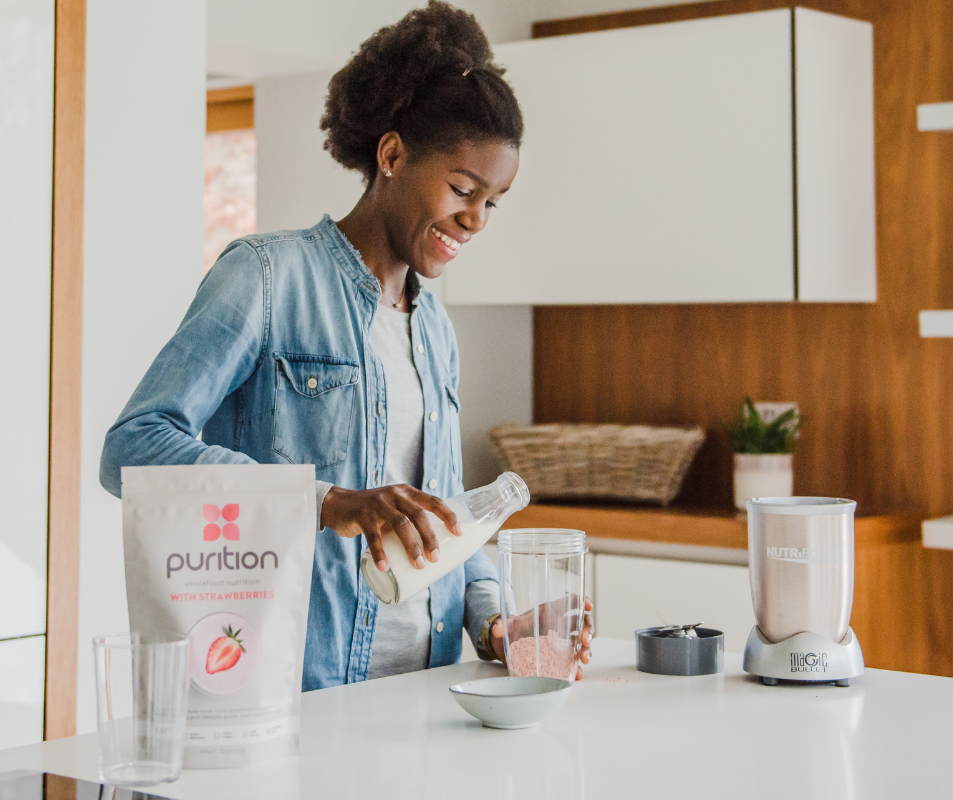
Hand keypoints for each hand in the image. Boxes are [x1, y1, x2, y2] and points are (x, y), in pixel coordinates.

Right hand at [321, 484, 462, 571]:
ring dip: (412, 546)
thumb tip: (432, 553)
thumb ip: (409, 522)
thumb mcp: (394, 510)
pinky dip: (380, 553)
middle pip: (418, 515)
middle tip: (435, 558)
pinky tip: (386, 567)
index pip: (433, 501)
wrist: (339, 505)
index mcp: (407, 493)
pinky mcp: (362, 515)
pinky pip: (373, 536)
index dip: (448, 516)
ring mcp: (378, 504)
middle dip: (430, 538)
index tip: (459, 533)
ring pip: (400, 524)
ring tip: (419, 565)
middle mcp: (395, 495)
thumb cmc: (374, 513)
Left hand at [488, 596, 593, 680]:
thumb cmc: (512, 629)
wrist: (507, 644)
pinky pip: (572, 661)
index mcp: (550, 612)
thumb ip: (503, 626)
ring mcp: (562, 641)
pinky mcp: (560, 657)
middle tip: (584, 641)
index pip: (572, 601)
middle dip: (588, 631)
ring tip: (583, 659)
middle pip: (582, 623)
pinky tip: (577, 674)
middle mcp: (560, 625)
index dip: (582, 601)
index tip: (588, 606)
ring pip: (581, 642)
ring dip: (586, 649)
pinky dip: (576, 668)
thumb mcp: (509, 626)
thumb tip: (496, 628)